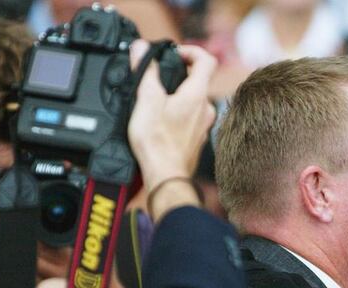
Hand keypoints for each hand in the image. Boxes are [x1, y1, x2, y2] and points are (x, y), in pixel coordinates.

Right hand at [127, 40, 216, 216]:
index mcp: (197, 94)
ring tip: (156, 101)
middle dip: (178, 74)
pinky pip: (190, 119)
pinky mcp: (196, 140)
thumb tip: (141, 48)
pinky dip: (178, 114)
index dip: (190, 50)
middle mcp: (205, 109)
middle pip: (198, 80)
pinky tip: (161, 123)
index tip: (174, 54)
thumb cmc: (158, 143)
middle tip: (158, 77)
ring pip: (193, 101)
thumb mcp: (146, 100)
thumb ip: (145, 71)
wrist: (167, 177)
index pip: (206, 59)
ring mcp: (203, 126)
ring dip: (177, 96)